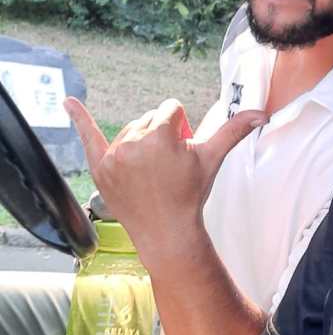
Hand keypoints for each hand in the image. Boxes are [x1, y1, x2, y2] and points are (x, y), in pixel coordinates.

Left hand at [65, 97, 267, 263]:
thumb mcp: (212, 158)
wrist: (166, 232)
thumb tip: (262, 113)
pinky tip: (67, 102)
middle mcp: (132, 141)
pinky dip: (77, 118)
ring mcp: (113, 156)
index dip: (180, 128)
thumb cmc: (191, 194)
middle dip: (160, 135)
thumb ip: (233, 130)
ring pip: (130, 130)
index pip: (171, 110)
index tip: (181, 151)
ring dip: (140, 142)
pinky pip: (86, 137)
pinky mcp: (99, 168)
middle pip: (149, 119)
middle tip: (167, 166)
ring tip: (150, 171)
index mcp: (159, 134)